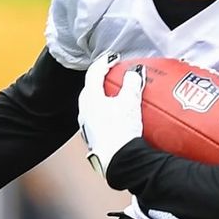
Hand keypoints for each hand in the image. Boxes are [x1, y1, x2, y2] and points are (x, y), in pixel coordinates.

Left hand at [78, 53, 144, 177]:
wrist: (118, 161)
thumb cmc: (120, 132)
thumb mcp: (130, 103)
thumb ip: (132, 83)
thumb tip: (134, 72)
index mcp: (90, 98)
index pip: (94, 72)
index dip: (104, 62)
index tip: (113, 58)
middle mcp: (84, 110)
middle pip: (92, 87)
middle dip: (103, 79)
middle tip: (115, 73)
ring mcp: (87, 124)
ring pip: (94, 103)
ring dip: (104, 95)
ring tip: (117, 94)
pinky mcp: (94, 136)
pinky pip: (98, 116)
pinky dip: (107, 109)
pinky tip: (118, 114)